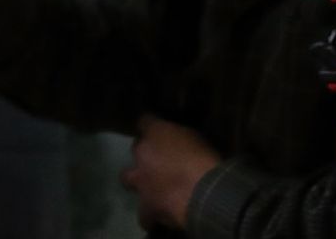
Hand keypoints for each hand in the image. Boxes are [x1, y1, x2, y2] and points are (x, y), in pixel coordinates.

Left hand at [122, 115, 220, 230]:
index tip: (157, 131)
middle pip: (136, 149)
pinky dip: (151, 215)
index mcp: (156, 133)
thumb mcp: (197, 138)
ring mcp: (141, 181)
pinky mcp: (148, 206)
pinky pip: (145, 215)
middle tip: (159, 161)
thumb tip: (179, 142)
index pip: (145, 121)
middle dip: (144, 154)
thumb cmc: (207, 159)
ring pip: (128, 179)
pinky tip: (161, 214)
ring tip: (154, 188)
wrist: (206, 191)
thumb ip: (181, 138)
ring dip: (140, 182)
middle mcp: (141, 154)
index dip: (150, 127)